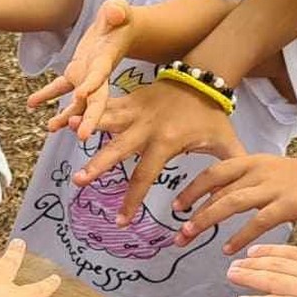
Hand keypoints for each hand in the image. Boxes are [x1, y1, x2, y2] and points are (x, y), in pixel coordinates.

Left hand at [28, 0, 132, 140]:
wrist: (120, 29)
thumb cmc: (120, 18)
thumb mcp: (120, 10)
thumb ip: (117, 11)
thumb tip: (116, 11)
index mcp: (106, 61)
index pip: (100, 76)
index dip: (92, 86)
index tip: (81, 96)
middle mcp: (97, 75)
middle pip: (94, 101)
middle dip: (88, 118)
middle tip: (81, 136)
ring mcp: (86, 78)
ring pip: (76, 102)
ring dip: (65, 116)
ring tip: (51, 128)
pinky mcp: (76, 74)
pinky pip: (60, 88)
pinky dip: (46, 95)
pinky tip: (31, 104)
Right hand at [70, 80, 246, 226]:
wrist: (204, 76)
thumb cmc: (211, 115)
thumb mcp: (225, 142)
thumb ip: (230, 169)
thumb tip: (236, 198)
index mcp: (166, 142)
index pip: (145, 176)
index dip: (132, 200)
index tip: (120, 221)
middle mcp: (146, 127)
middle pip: (118, 150)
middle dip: (98, 165)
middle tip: (79, 180)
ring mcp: (134, 111)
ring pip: (105, 120)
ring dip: (83, 125)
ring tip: (59, 128)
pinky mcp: (128, 99)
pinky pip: (103, 105)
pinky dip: (83, 109)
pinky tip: (63, 116)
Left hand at [173, 156, 296, 252]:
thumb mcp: (274, 174)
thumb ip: (248, 184)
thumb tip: (221, 198)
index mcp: (255, 161)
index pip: (214, 172)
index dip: (193, 189)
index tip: (177, 206)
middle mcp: (260, 170)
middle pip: (216, 189)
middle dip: (193, 211)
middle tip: (178, 232)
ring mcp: (274, 186)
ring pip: (230, 203)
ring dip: (207, 222)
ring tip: (191, 238)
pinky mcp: (289, 204)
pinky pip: (257, 222)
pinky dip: (240, 237)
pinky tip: (229, 251)